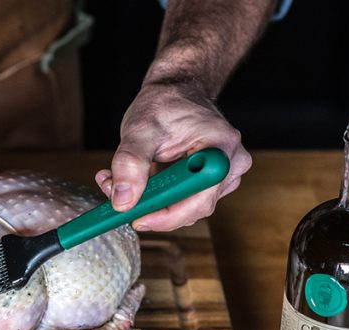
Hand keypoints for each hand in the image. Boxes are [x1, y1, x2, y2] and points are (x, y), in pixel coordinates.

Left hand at [95, 83, 251, 231]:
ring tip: (118, 182)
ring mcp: (223, 174)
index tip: (137, 218)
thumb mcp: (140, 129)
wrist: (175, 90)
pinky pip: (183, 200)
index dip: (167, 216)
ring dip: (149, 202)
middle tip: (118, 200)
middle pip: (193, 208)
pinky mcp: (209, 180)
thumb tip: (123, 201)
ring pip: (186, 207)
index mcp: (221, 148)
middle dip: (152, 208)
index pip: (200, 199)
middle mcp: (231, 164)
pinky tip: (133, 182)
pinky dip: (155, 196)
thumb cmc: (165, 104)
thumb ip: (130, 163)